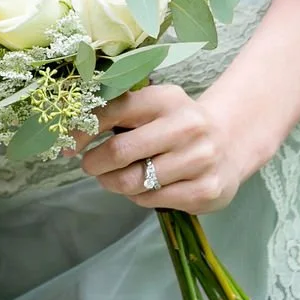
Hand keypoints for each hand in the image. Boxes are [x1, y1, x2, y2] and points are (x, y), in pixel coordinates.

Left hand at [75, 85, 249, 214]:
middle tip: (90, 166)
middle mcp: (186, 126)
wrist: (230, 141)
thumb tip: (70, 131)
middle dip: (94, 163)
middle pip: (119, 151)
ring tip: (115, 178)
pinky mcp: (204, 190)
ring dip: (113, 183)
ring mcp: (199, 160)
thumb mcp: (154, 107)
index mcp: (167, 99)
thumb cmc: (177, 124)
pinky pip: (151, 200)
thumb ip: (118, 112)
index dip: (83, 131)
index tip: (68, 146)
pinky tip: (145, 187)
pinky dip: (138, 197)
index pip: (113, 111)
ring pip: (133, 182)